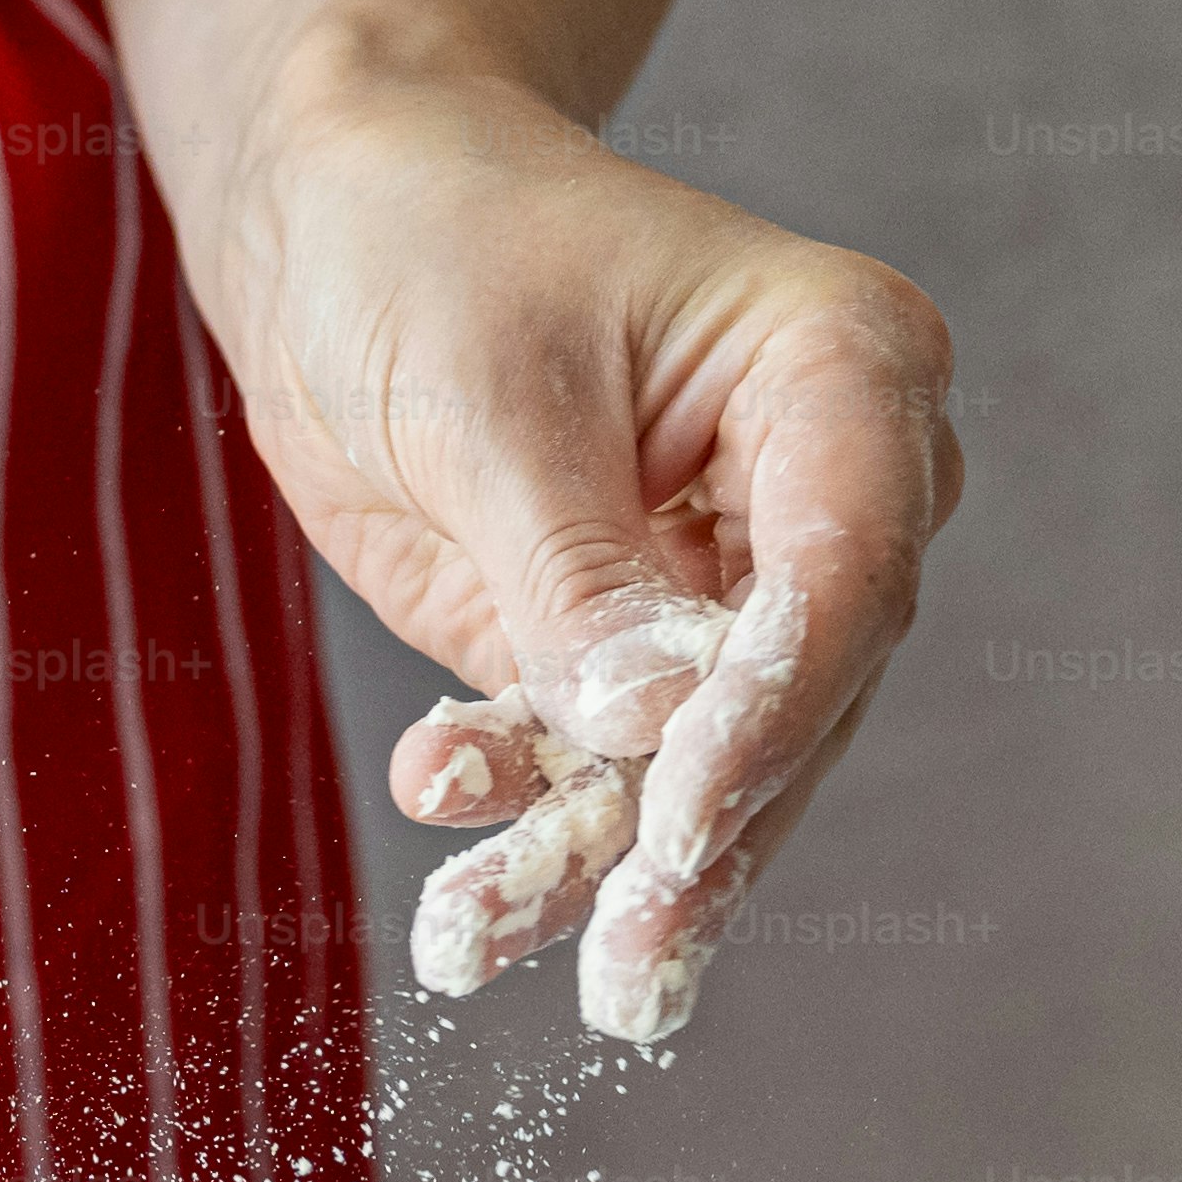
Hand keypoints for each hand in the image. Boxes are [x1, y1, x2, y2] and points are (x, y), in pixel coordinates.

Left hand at [199, 63, 960, 1041]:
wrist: (332, 224)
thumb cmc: (429, 241)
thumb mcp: (490, 398)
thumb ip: (575, 570)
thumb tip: (652, 727)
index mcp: (842, 371)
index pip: (848, 568)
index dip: (773, 710)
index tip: (685, 821)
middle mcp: (820, 489)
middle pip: (798, 699)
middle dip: (698, 837)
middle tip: (628, 958)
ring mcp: (727, 586)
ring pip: (699, 767)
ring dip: (595, 867)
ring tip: (478, 939)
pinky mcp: (623, 655)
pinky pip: (602, 774)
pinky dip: (529, 832)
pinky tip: (457, 876)